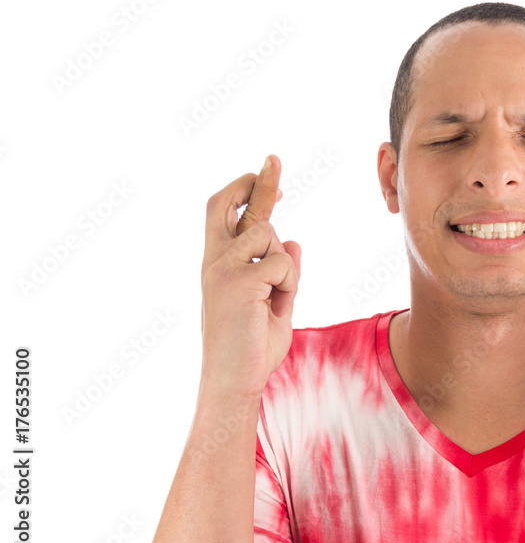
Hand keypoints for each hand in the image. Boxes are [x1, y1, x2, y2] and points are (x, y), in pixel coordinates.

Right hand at [199, 155, 301, 398]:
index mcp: (218, 264)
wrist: (234, 383)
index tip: (272, 172)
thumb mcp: (274, 305)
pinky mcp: (236, 280)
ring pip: (269, 235)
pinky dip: (290, 284)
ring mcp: (221, 268)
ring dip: (286, 266)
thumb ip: (281, 273)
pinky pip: (283, 263)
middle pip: (225, 203)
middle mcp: (213, 260)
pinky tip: (271, 306)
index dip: (251, 190)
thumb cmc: (252, 350)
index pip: (230, 214)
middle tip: (275, 159)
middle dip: (255, 180)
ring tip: (274, 299)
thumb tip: (294, 241)